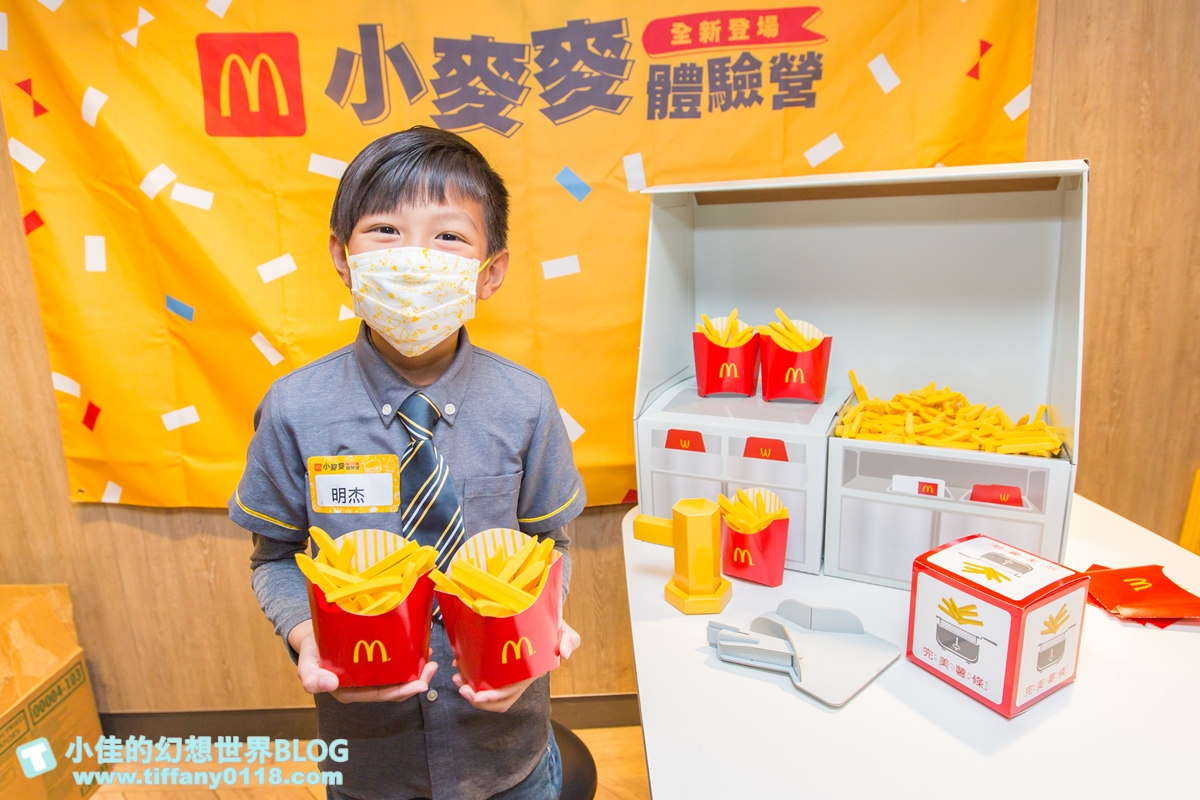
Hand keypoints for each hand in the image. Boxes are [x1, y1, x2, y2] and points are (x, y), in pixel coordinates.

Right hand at [289, 620, 436, 702]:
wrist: (310, 633)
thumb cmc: (310, 651)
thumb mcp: (306, 665)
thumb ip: (312, 678)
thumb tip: (329, 685)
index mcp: (351, 691)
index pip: (382, 695)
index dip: (402, 692)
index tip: (420, 685)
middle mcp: (364, 684)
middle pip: (395, 687)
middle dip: (417, 680)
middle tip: (432, 666)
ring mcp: (372, 671)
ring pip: (399, 674)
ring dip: (416, 667)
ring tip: (429, 654)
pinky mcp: (376, 657)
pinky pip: (396, 660)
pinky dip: (409, 655)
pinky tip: (419, 644)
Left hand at [452, 618, 580, 711]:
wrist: (544, 613)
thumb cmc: (554, 625)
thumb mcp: (566, 630)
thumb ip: (570, 640)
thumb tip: (564, 652)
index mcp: (530, 675)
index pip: (509, 696)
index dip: (491, 700)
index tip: (476, 695)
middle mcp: (518, 678)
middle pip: (495, 699)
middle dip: (475, 698)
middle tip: (460, 686)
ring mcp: (508, 672)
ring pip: (486, 690)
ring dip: (469, 688)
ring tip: (457, 675)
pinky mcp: (499, 663)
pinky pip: (483, 675)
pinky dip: (469, 674)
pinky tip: (460, 664)